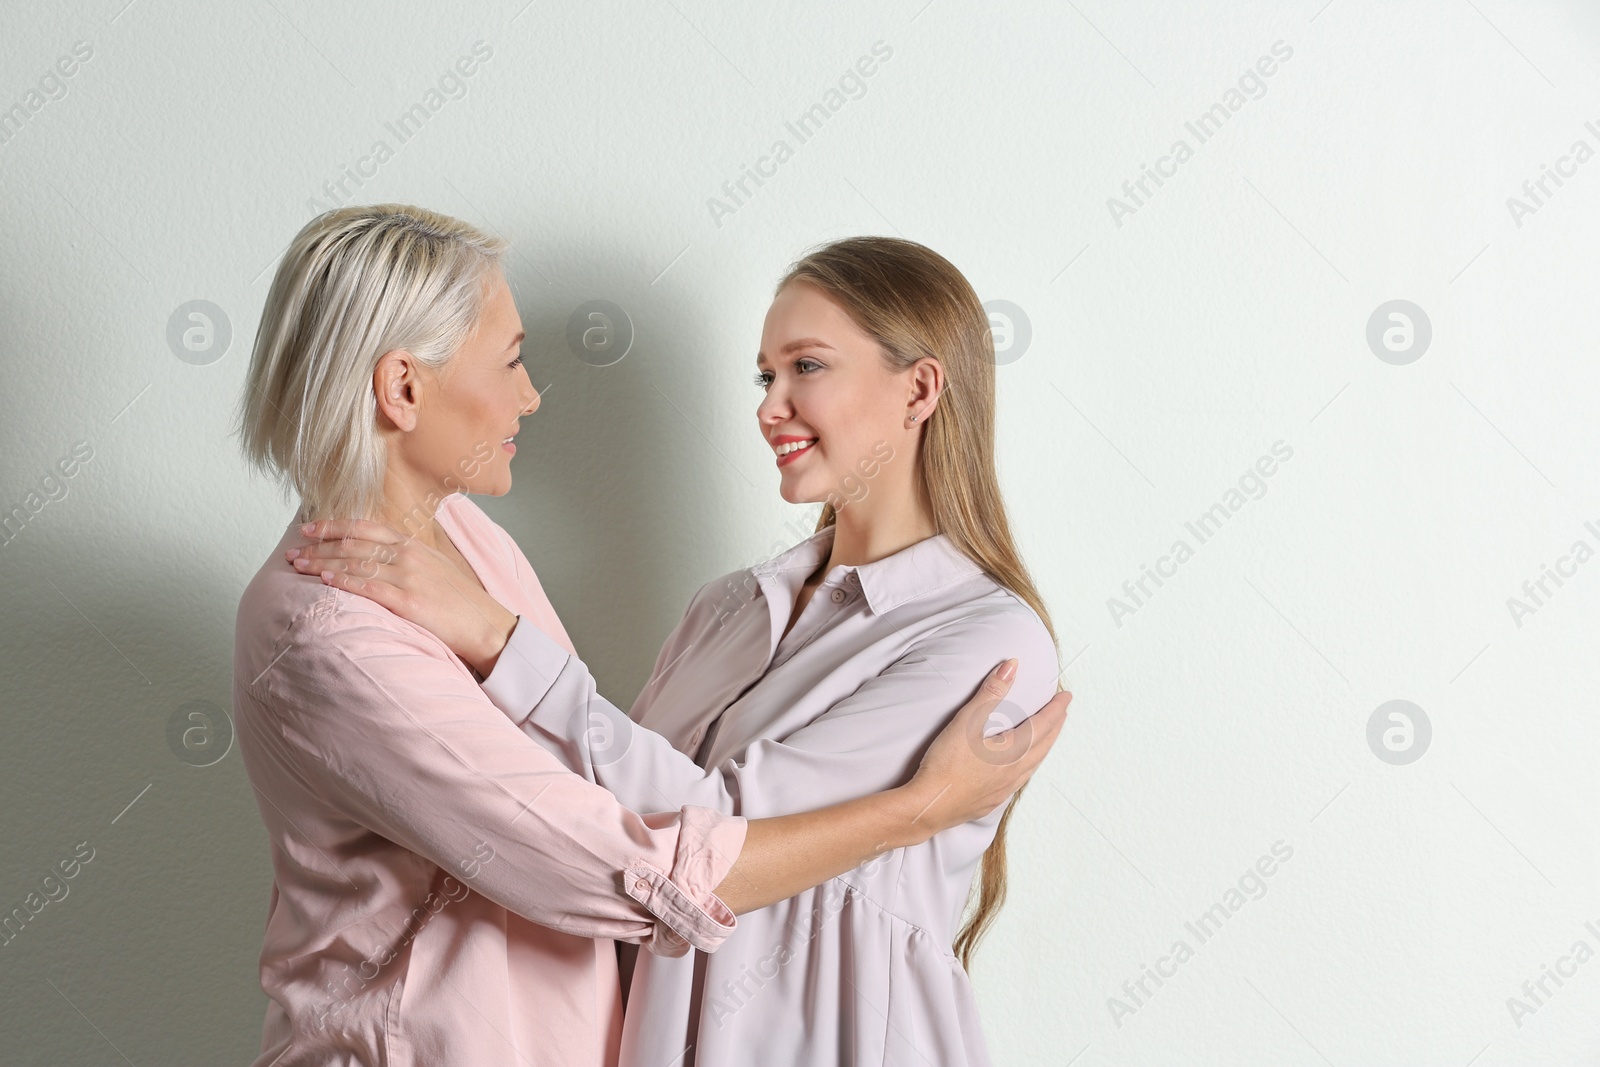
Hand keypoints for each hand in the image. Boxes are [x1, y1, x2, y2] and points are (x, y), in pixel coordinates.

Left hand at [285, 518, 517, 676]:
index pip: (366, 528)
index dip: (334, 526)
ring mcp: (409, 578)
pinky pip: (369, 588)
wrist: (485, 625)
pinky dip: (344, 581)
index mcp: (413, 545)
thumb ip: (404, 558)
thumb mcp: (433, 567)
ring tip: (299, 565)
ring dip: (323, 563)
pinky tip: (325, 580)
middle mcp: (409, 556)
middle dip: (319, 546)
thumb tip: (374, 555)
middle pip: (354, 545)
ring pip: (356, 564)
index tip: (309, 528)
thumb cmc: (458, 601)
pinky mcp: (409, 602)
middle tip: (293, 550)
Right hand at [904, 659, 1069, 833]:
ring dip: (1044, 747)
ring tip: (1047, 738)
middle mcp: (1015, 770)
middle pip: (1044, 745)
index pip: (1043, 724)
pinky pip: (1020, 780)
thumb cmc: (946, 764)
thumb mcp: (967, 721)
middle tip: (1062, 713)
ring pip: (1034, 764)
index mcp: (1013, 749)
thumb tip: (1012, 666)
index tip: (1066, 697)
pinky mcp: (992, 800)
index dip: (1056, 708)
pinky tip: (1021, 770)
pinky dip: (1029, 767)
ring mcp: (1005, 788)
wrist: (930, 805)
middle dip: (1055, 726)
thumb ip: (991, 692)